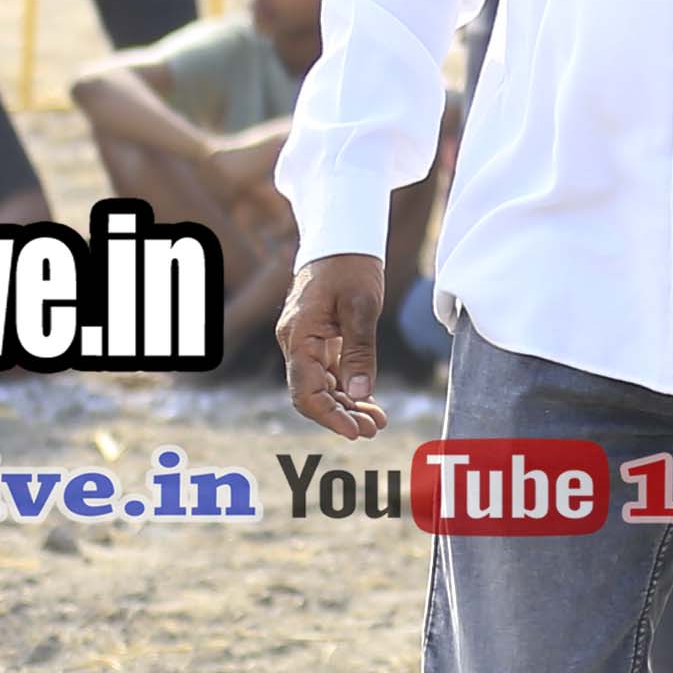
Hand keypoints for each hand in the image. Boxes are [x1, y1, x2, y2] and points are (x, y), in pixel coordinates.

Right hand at [280, 251, 387, 439]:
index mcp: (298, 337)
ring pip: (322, 385)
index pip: (306, 391)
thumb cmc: (351, 267)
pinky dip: (347, 389)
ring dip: (347, 405)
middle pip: (312, 394)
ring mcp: (305, 343)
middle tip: (374, 429)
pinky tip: (369, 402)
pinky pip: (328, 372)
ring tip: (377, 421)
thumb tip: (360, 393)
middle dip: (341, 415)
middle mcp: (295, 343)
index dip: (330, 416)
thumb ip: (360, 352)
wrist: (342, 240)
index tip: (355, 431)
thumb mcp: (362, 307)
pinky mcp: (318, 340)